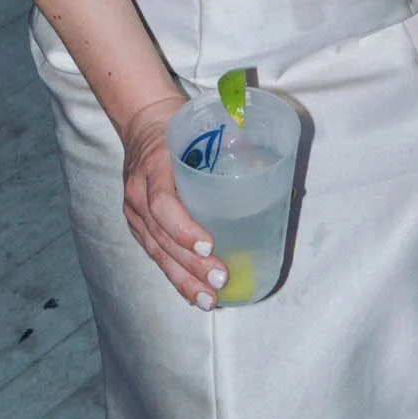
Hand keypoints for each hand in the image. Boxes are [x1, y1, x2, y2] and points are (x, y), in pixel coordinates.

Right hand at [121, 93, 227, 310]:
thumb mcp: (205, 125)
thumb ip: (237, 149)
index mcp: (155, 164)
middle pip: (162, 237)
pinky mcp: (137, 224)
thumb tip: (283, 184)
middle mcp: (138, 192)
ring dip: (184, 278)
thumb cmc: (180, 122)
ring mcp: (134, 211)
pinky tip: (193, 291)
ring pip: (157, 252)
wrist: (141, 119)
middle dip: (191, 265)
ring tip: (208, 299)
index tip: (209, 246)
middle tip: (220, 280)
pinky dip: (175, 274)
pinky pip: (155, 254)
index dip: (184, 229)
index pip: (162, 204)